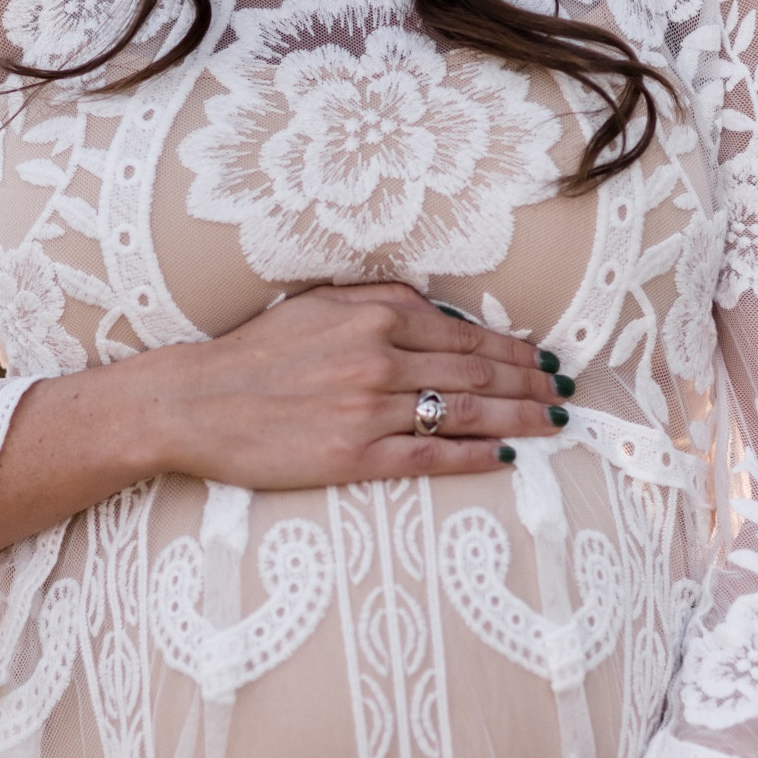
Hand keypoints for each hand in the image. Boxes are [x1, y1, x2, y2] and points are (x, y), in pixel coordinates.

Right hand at [148, 281, 571, 491]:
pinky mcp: (352, 456)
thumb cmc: (254, 353)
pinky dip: (473, 456)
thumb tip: (439, 307)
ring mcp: (368, 409)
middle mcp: (378, 358)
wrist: (194, 402)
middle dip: (529, 384)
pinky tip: (504, 457)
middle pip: (477, 372)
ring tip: (551, 424)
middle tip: (563, 394)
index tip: (543, 361)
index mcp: (374, 317)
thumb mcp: (317, 304)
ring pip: (464, 412)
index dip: (514, 351)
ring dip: (518, 418)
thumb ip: (379, 299)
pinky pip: (429, 458)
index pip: (465, 336)